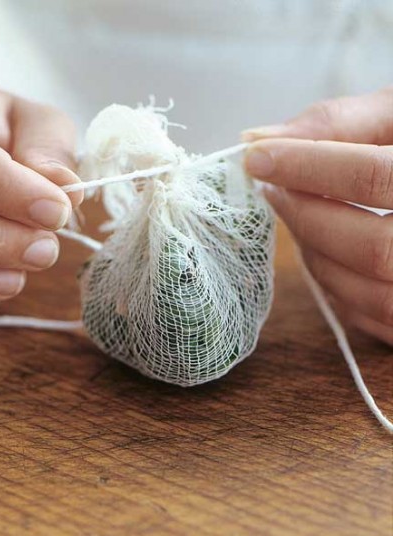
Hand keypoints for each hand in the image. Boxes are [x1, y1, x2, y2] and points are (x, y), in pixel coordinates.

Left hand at [243, 86, 392, 345]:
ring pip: (366, 292)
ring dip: (313, 253)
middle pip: (370, 248)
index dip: (306, 166)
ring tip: (297, 216)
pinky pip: (368, 317)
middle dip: (306, 217)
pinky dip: (332, 285)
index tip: (255, 156)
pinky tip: (322, 250)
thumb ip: (340, 123)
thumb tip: (258, 137)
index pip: (375, 177)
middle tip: (271, 189)